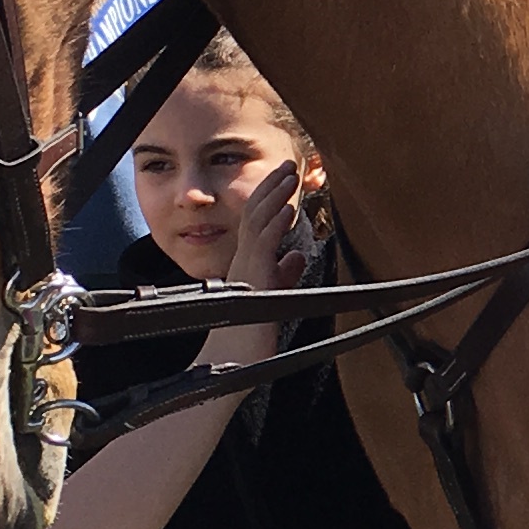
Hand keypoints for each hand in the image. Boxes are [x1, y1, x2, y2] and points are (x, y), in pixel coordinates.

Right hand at [201, 159, 304, 365]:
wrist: (233, 364)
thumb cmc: (250, 337)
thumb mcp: (273, 299)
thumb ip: (283, 275)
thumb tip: (295, 256)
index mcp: (248, 264)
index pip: (258, 221)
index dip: (272, 196)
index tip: (287, 176)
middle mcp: (243, 261)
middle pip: (255, 212)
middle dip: (274, 186)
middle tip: (290, 163)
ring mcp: (246, 269)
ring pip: (257, 222)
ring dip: (276, 195)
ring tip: (291, 174)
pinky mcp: (253, 281)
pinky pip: (262, 245)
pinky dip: (276, 223)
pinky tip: (289, 208)